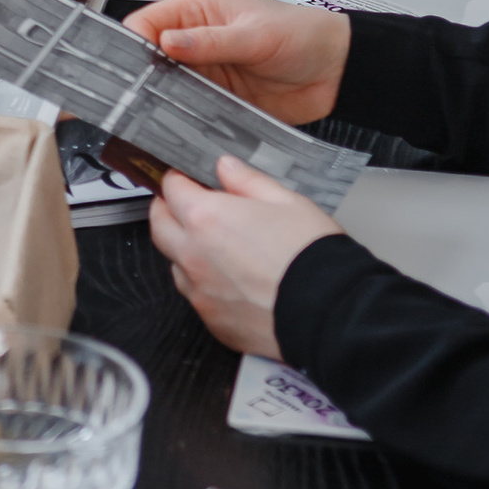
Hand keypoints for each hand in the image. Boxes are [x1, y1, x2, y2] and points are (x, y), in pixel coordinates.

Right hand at [130, 0, 351, 122]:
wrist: (337, 71)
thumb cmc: (303, 34)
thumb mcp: (256, 34)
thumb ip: (212, 41)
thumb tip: (169, 42)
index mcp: (199, 11)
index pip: (148, 23)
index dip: (133, 43)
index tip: (127, 67)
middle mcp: (197, 42)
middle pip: (152, 59)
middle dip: (141, 78)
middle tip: (133, 98)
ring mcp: (207, 74)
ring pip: (167, 89)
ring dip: (162, 102)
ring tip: (153, 117)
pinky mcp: (219, 101)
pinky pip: (191, 111)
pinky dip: (183, 120)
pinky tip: (179, 128)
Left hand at [146, 153, 340, 356]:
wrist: (329, 311)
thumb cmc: (310, 253)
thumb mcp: (285, 200)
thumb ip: (247, 181)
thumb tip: (225, 167)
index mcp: (206, 218)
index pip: (172, 189)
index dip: (179, 179)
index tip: (187, 178)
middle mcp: (193, 256)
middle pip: (159, 226)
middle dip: (168, 211)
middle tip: (185, 205)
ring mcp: (200, 292)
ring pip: (175, 264)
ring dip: (184, 249)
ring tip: (213, 245)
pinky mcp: (213, 321)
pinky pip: (197, 297)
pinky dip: (205, 284)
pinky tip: (230, 279)